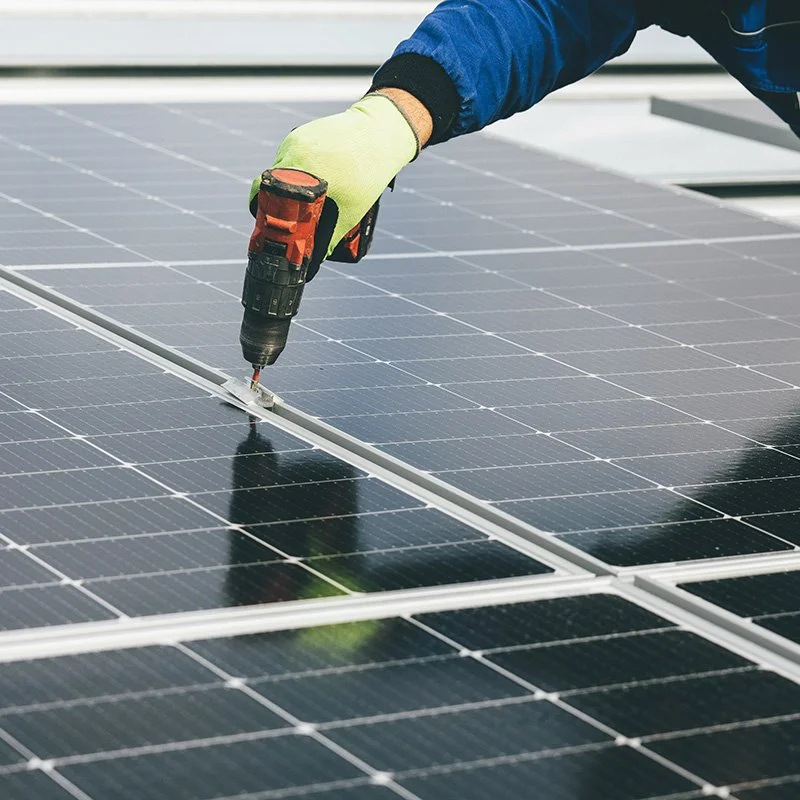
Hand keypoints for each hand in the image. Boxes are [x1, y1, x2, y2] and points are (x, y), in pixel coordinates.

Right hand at [250, 92, 427, 258]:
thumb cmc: (370, 171)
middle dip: (278, 204)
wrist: (380, 131)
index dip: (264, 214)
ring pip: (279, 172)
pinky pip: (290, 158)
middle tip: (289, 218)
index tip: (270, 227)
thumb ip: (329, 237)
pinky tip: (318, 177)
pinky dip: (298, 172)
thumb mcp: (351, 210)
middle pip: (270, 185)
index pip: (264, 195)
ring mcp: (295, 140)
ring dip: (289, 188)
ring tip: (310, 196)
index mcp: (301, 171)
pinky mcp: (300, 133)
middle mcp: (293, 152)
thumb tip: (313, 261)